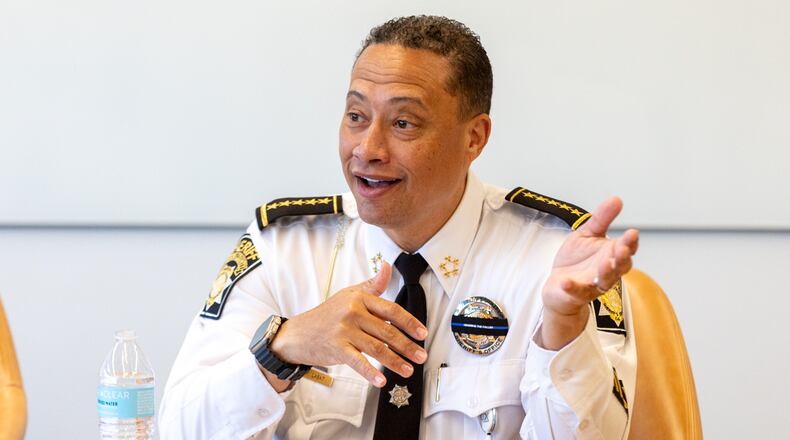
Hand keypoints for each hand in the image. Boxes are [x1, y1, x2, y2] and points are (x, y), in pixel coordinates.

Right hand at [268, 262, 427, 387]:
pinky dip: (371, 372)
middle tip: (421, 356)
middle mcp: (353, 312)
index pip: (391, 310)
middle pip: (387, 331)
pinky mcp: (336, 348)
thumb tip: (388, 265)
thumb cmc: (327, 314)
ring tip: (408, 370)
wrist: (298, 333)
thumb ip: (372, 284)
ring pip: (377, 348)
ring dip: (395, 361)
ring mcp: (344, 331)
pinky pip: (358, 361)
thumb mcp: (349, 294)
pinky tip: (381, 380)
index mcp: (359, 298)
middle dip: (407, 345)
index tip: (422, 333)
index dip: (409, 322)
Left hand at [540, 196, 638, 349]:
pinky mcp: (576, 294)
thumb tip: (617, 199)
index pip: (626, 249)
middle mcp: (607, 271)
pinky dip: (573, 288)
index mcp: (611, 255)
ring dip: (606, 273)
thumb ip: (601, 219)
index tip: (632, 233)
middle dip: (622, 257)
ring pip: (605, 281)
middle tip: (622, 248)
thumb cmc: (576, 260)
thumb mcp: (587, 234)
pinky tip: (566, 282)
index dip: (630, 242)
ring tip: (605, 263)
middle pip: (620, 266)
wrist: (557, 285)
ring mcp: (593, 284)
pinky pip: (577, 292)